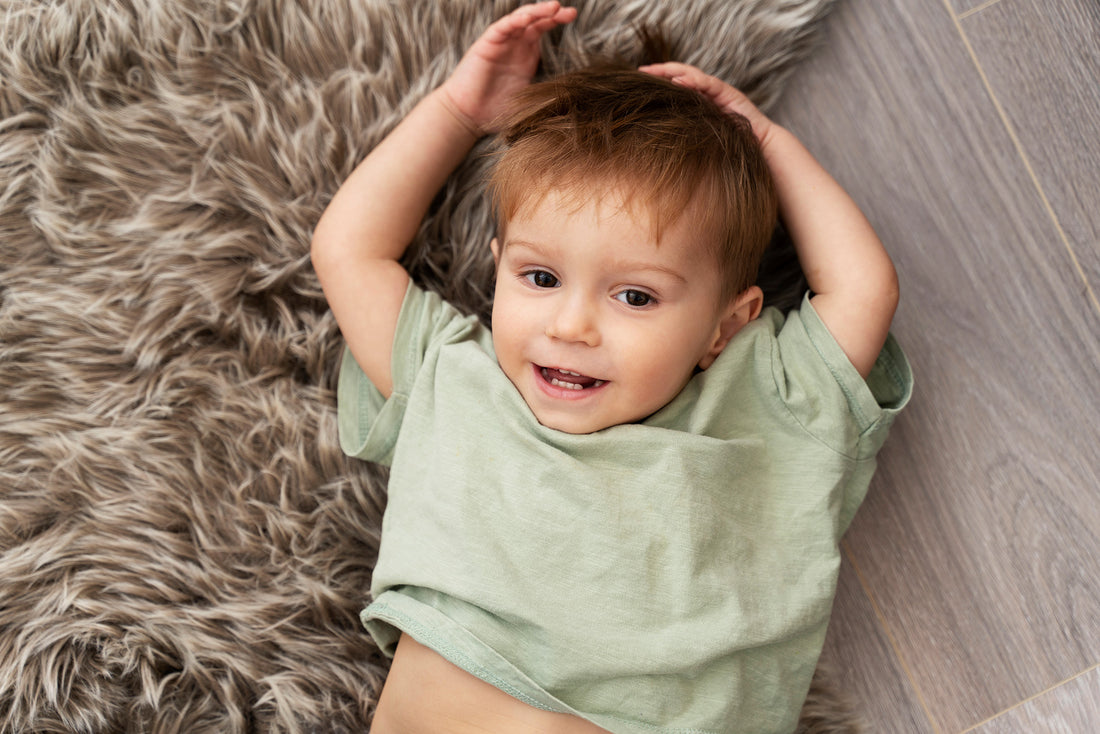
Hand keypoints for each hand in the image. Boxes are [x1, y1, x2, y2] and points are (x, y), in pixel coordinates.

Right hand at [439, 1, 577, 136]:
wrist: (468, 117)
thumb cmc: (495, 112)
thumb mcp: (529, 102)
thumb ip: (547, 96)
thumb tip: (573, 99)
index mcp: (526, 55)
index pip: (543, 30)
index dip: (557, 20)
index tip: (573, 16)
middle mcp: (514, 45)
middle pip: (535, 20)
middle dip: (553, 13)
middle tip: (571, 12)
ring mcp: (501, 43)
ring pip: (520, 19)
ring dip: (537, 11)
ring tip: (554, 7)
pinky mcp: (486, 44)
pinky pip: (502, 27)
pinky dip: (515, 21)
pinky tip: (528, 18)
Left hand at [639, 62, 775, 146]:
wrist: (759, 147)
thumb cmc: (731, 146)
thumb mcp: (700, 137)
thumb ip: (684, 131)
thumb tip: (656, 138)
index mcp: (700, 101)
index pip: (677, 84)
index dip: (659, 81)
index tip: (637, 81)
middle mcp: (708, 92)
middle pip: (682, 74)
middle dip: (661, 71)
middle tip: (641, 70)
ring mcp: (719, 91)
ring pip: (693, 74)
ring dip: (673, 71)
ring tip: (655, 71)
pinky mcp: (729, 94)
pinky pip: (708, 84)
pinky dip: (692, 81)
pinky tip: (678, 81)